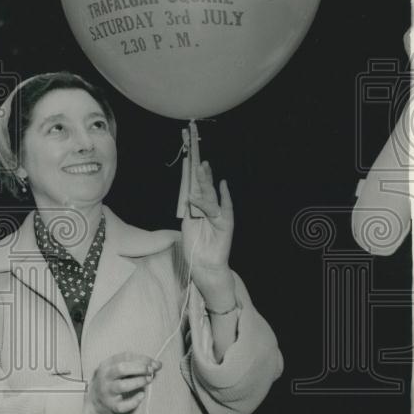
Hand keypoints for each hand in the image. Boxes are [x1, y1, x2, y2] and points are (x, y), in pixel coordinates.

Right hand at [84, 352, 160, 413]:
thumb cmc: (110, 383)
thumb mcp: (115, 370)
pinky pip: (123, 405)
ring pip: (122, 386)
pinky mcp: (111, 406)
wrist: (93, 403)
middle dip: (139, 368)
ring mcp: (107, 392)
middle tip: (151, 370)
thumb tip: (156, 364)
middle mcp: (104, 377)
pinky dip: (134, 400)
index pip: (124, 357)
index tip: (154, 362)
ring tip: (149, 379)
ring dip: (138, 381)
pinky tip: (141, 395)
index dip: (142, 358)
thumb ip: (133, 365)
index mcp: (106, 365)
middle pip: (121, 369)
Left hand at [182, 124, 234, 302]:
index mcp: (197, 206)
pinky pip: (224, 209)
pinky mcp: (225, 224)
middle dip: (200, 168)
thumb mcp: (187, 223)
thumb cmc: (194, 245)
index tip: (189, 149)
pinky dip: (223, 197)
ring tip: (201, 168)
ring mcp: (218, 215)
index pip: (194, 183)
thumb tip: (189, 193)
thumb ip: (190, 208)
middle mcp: (208, 207)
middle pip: (203, 184)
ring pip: (210, 195)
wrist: (203, 265)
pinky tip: (222, 185)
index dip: (192, 168)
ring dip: (206, 181)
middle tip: (196, 151)